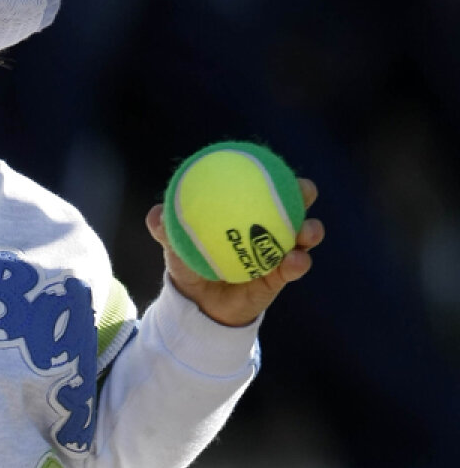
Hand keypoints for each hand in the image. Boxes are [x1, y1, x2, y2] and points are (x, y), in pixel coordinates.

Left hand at [146, 178, 324, 326]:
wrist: (197, 304)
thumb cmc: (189, 265)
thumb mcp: (176, 246)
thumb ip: (166, 229)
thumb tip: (157, 213)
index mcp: (246, 214)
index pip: (263, 188)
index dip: (273, 173)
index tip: (277, 163)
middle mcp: (267, 229)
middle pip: (294, 206)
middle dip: (304, 194)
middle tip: (304, 189)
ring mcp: (278, 254)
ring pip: (304, 238)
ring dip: (311, 231)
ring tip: (307, 231)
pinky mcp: (280, 279)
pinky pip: (294, 269)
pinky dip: (298, 263)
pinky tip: (295, 260)